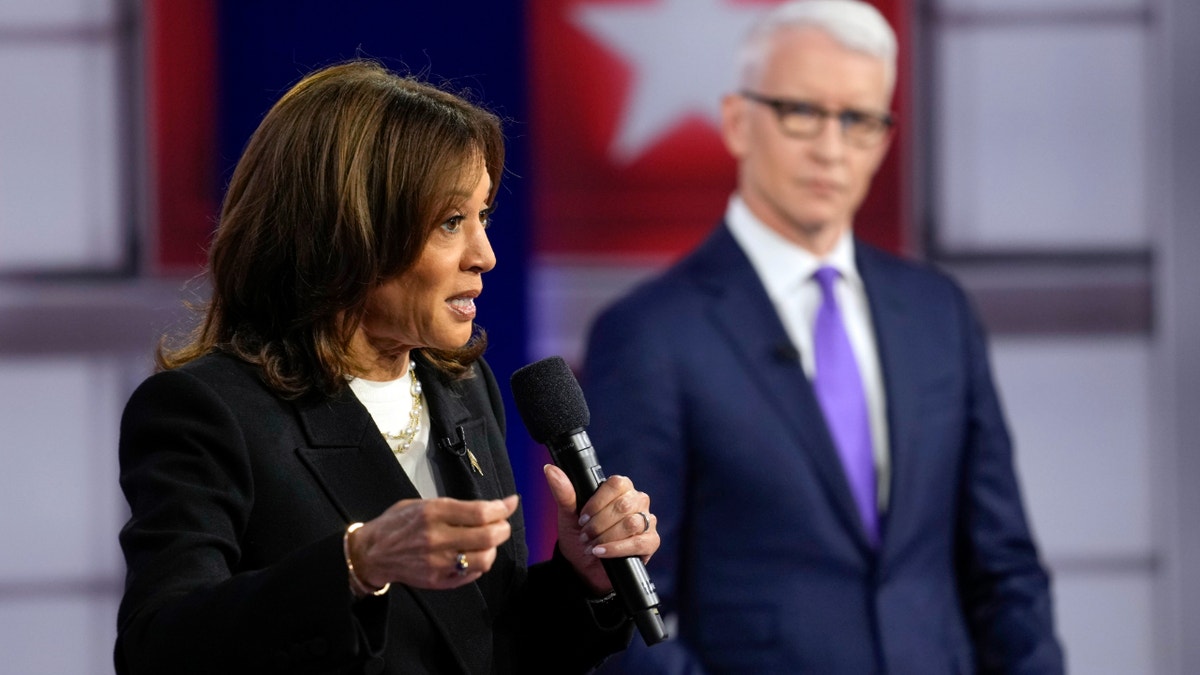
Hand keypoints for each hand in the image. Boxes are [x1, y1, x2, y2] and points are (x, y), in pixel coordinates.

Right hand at [347, 494, 518, 591]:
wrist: (371, 553)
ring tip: (488, 541)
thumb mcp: (422, 504)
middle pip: (488, 536)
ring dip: (493, 549)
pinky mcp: (439, 580)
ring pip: (484, 558)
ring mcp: (438, 562)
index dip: (502, 507)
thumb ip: (455, 507)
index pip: (479, 512)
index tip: (511, 503)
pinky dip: (479, 563)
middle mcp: (437, 538)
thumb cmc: (397, 524)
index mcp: (433, 513)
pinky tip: (474, 555)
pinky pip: (472, 574)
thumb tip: (490, 507)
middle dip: (503, 528)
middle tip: (502, 524)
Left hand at [543, 464, 659, 594]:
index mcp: (620, 489)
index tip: (582, 518)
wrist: (583, 567)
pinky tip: (602, 553)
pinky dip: (616, 549)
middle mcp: (637, 501)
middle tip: (584, 535)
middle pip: (624, 505)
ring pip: (631, 523)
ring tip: (591, 545)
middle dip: (599, 524)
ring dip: (606, 536)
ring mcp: (646, 520)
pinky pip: (639, 542)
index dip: (597, 502)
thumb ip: (564, 492)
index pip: (616, 484)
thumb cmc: (579, 536)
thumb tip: (550, 469)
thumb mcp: (568, 515)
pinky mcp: (651, 542)